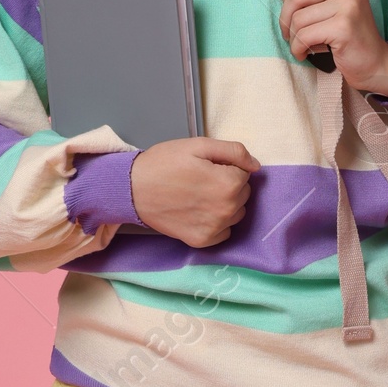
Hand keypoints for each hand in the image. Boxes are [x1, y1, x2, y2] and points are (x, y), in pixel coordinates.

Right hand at [130, 138, 259, 246]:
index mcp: (229, 184)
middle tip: (202, 179)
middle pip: (243, 194)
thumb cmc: (164, 163)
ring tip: (199, 195)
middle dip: (229, 184)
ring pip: (236, 213)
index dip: (227, 167)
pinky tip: (198, 211)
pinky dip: (216, 222)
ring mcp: (214, 228)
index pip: (245, 174)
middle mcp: (226, 210)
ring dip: (225, 204)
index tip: (207, 166)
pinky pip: (223, 232)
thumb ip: (234, 151)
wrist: (131, 189)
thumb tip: (256, 166)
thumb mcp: (199, 145)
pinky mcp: (202, 241)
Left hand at [266, 0, 387, 97]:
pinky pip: (304, 35)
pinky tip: (305, 54)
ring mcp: (349, 3)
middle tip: (291, 34)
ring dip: (293, 37)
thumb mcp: (323, 7)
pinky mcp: (344, 26)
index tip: (293, 16)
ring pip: (298, 17)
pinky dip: (298, 48)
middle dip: (286, 18)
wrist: (375, 64)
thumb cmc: (346, 35)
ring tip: (302, 45)